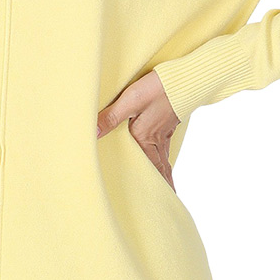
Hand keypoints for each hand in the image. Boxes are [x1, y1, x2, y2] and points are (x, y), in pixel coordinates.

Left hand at [97, 70, 180, 191]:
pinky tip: (162, 157)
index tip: (160, 203)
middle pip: (161, 169)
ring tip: (165, 186)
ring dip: (164, 173)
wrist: (185, 76)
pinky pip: (165, 146)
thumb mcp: (131, 100)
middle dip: (163, 185)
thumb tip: (94, 133)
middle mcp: (157, 139)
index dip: (156, 186)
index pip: (151, 169)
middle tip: (166, 201)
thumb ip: (111, 117)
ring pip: (164, 158)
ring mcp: (164, 131)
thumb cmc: (158, 88)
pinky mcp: (168, 122)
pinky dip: (164, 158)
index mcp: (147, 138)